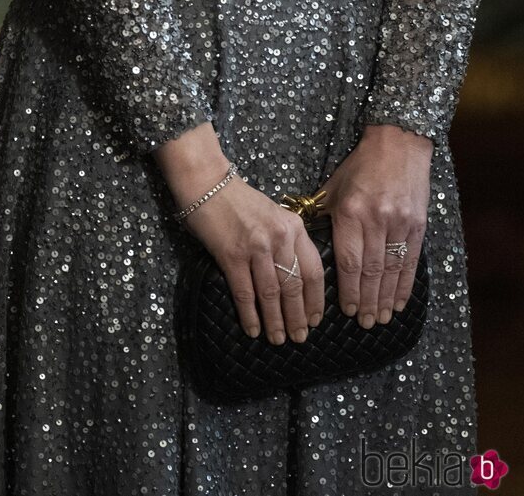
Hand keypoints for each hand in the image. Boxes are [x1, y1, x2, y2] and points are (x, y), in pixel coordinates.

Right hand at [185, 172, 324, 344]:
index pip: (313, 270)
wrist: (208, 183)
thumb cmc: (240, 200)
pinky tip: (252, 329)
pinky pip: (245, 292)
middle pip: (294, 286)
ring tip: (278, 339)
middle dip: (297, 317)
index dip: (315, 300)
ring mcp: (256, 247)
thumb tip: (294, 279)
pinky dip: (250, 314)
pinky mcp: (232, 254)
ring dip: (275, 321)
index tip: (315, 319)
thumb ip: (287, 240)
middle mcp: (280, 237)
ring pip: (271, 293)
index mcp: (294, 227)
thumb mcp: (274, 214)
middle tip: (299, 338)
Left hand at [321, 123, 431, 328]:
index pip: (349, 261)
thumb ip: (323, 216)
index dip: (348, 290)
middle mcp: (375, 220)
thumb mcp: (334, 187)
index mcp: (350, 212)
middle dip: (366, 302)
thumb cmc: (360, 166)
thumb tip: (306, 243)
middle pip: (371, 272)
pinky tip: (400, 302)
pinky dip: (405, 285)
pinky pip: (411, 262)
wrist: (398, 144)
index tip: (345, 311)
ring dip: (386, 299)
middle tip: (363, 323)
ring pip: (391, 271)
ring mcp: (399, 223)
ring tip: (380, 319)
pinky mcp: (418, 224)